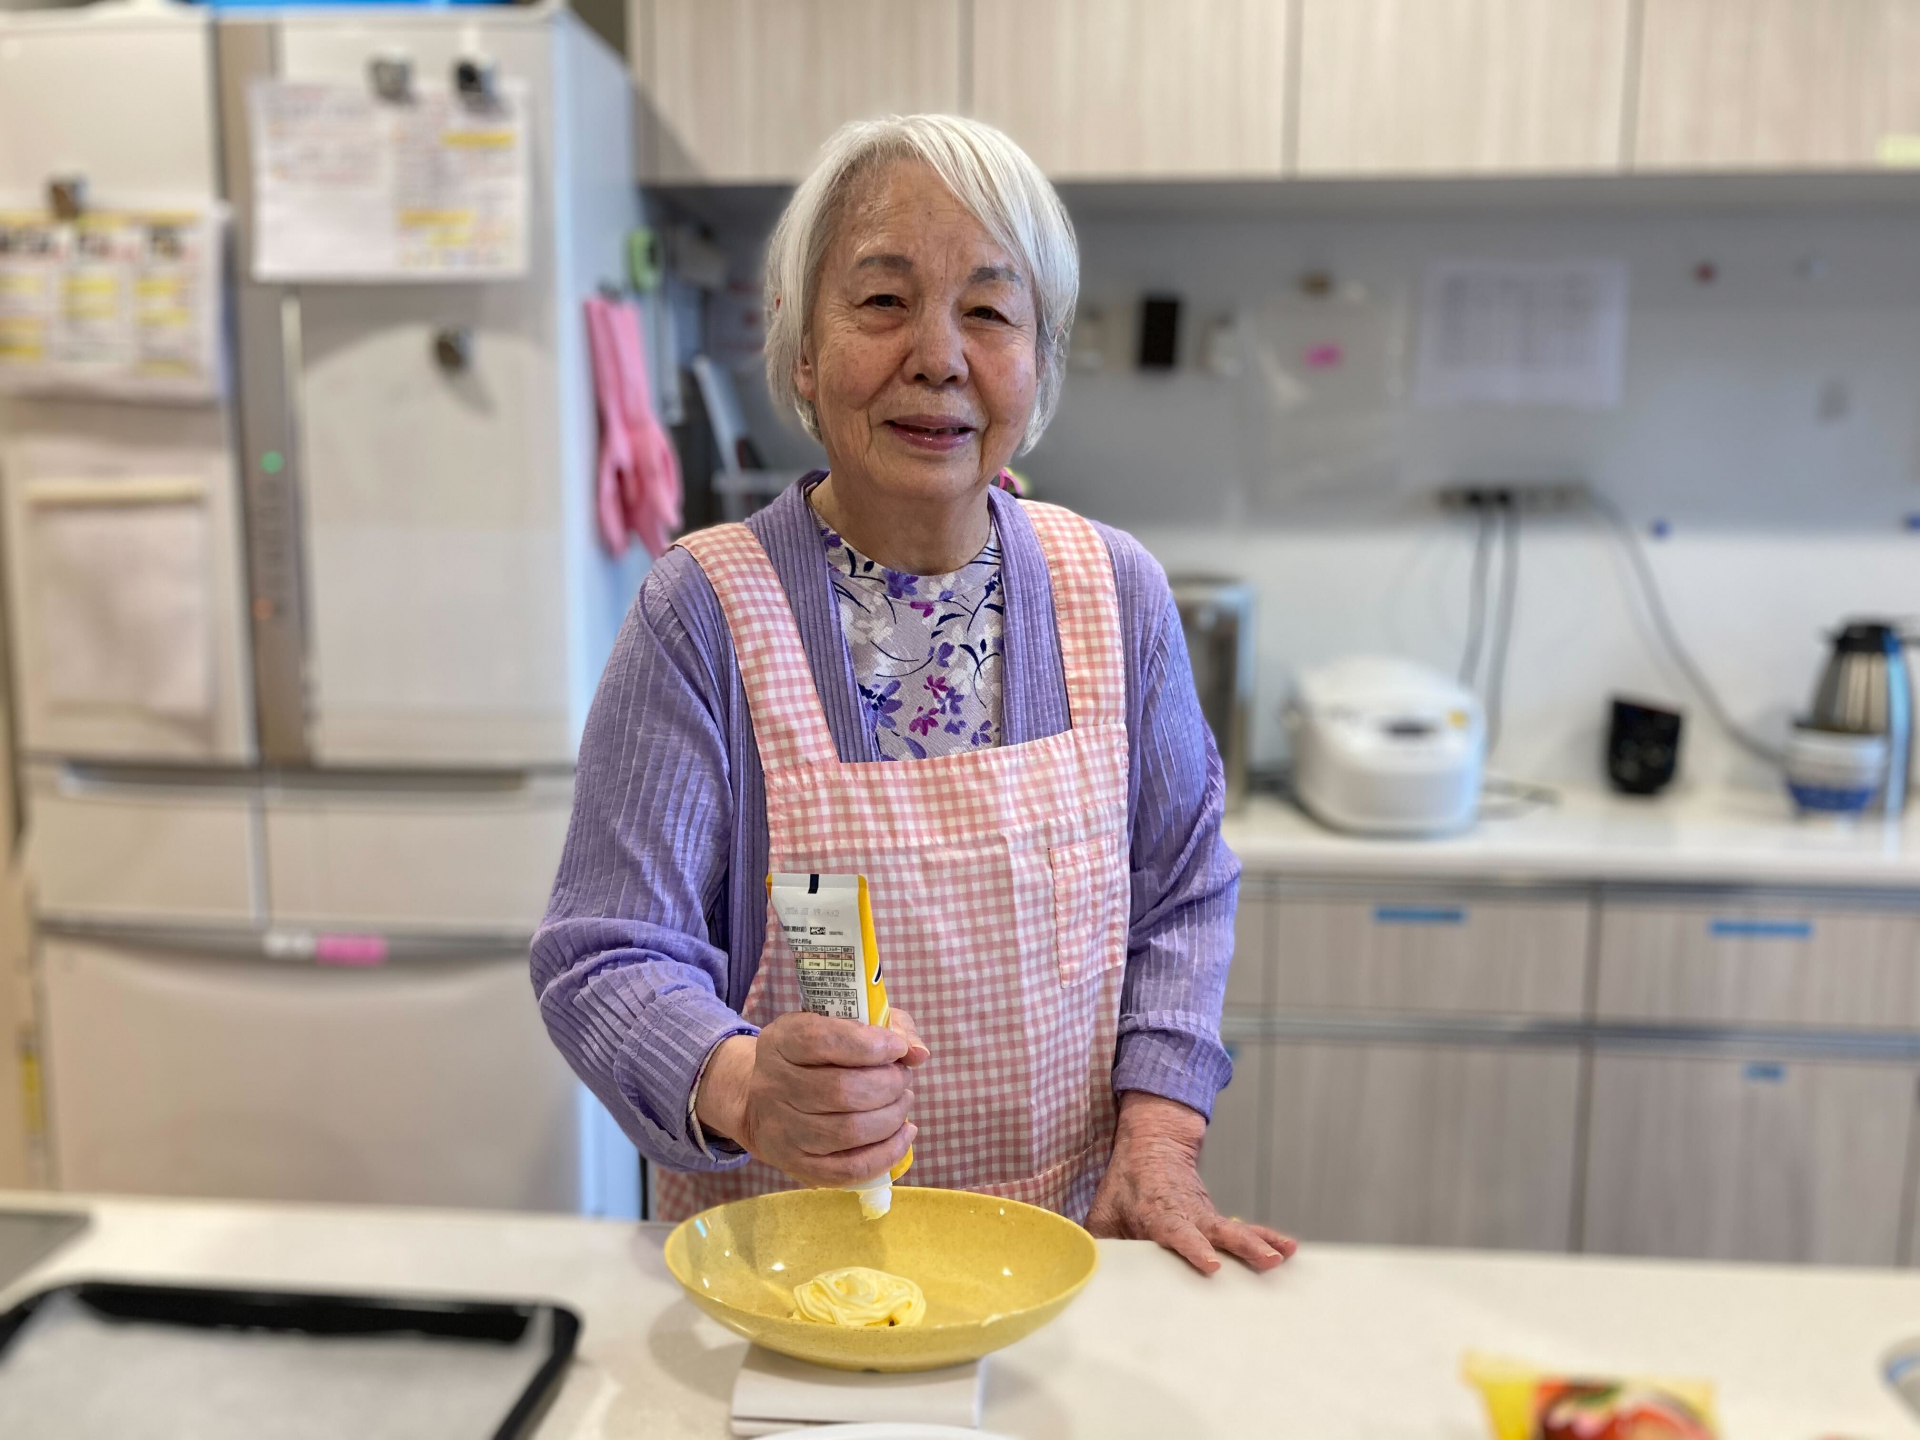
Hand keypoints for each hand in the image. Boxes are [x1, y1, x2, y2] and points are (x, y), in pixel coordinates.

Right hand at [695, 1008, 928, 1186]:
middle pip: (841, 1090)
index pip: (821, 1041)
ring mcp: (782, 1131)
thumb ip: (885, 1025)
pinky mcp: (798, 1166)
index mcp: (781, 1042)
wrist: (762, 1103)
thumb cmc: (816, 1056)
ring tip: (902, 1101)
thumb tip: (918, 1053)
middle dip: (888, 1084)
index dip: (869, 1044)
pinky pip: (849, 1169)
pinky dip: (888, 1153)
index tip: (898, 1048)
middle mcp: (774, 1086)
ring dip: (892, 1116)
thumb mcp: (841, 1022)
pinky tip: (904, 1133)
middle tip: (903, 1078)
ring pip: (849, 1131)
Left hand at [1086, 1092, 1296, 1274]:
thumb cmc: (1125, 1186)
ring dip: (1259, 1243)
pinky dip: (1266, 1237)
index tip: (1211, 1263)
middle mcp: (1187, 1214)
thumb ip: (1098, 1244)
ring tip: (1283, 1256)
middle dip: (1240, 1247)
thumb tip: (1084, 1276)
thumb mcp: (1103, 1211)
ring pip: (1234, 1230)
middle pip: (1215, 1231)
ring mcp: (1205, 1215)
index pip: (1177, 1231)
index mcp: (1156, 1213)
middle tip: (1265, 1261)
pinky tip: (1289, 1249)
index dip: (1193, 1247)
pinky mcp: (1216, 1219)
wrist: (1153, 1144)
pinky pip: (1243, 1229)